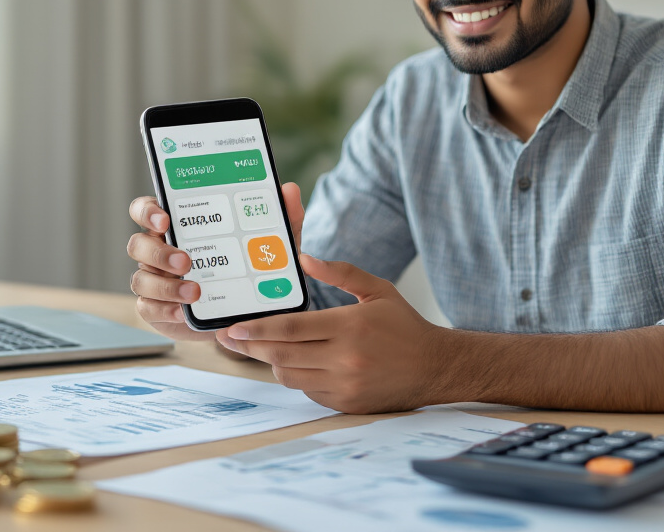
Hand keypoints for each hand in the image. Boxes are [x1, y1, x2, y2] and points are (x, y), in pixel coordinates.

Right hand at [126, 183, 305, 341]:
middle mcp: (158, 251)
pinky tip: (185, 312)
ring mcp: (154, 280)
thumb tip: (289, 190)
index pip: (147, 210)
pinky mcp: (156, 309)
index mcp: (176, 226)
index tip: (165, 218)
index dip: (148, 211)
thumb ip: (278, 218)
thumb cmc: (248, 266)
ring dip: (165, 285)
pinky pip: (148, 308)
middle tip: (186, 260)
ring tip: (194, 292)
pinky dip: (166, 310)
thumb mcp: (268, 243)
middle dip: (158, 252)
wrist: (244, 311)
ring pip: (140, 279)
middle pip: (138, 244)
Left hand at [216, 254, 439, 413]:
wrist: (435, 368)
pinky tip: (291, 363)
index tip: (234, 327)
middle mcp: (344, 358)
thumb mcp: (377, 289)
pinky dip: (294, 377)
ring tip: (256, 348)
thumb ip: (340, 272)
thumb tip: (304, 258)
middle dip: (250, 347)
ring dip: (270, 362)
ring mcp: (344, 384)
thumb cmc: (403, 325)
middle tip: (228, 339)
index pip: (291, 328)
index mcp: (349, 326)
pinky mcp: (346, 403)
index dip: (258, 330)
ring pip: (289, 376)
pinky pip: (306, 390)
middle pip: (282, 355)